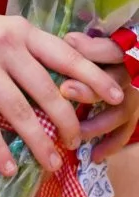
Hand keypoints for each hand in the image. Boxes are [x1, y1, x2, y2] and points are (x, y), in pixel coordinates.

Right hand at [0, 0, 125, 177]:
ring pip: (19, 111)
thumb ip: (25, 53)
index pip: (65, 55)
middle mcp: (4, 47)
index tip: (116, 97)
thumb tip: (61, 86)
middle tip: (77, 143)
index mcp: (19, 32)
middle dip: (68, 122)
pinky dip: (0, 149)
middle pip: (47, 90)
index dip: (94, 77)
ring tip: (52, 163)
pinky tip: (9, 166)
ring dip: (40, 142)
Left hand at [61, 33, 138, 161]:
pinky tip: (95, 155)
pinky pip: (126, 131)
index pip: (112, 50)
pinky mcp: (134, 113)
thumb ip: (85, 45)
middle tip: (65, 91)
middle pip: (115, 82)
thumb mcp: (93, 43)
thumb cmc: (97, 52)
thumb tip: (70, 41)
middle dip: (89, 89)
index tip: (69, 45)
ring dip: (98, 123)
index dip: (92, 50)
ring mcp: (135, 96)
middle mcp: (132, 74)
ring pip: (121, 112)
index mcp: (122, 52)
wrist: (121, 70)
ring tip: (75, 132)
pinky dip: (111, 145)